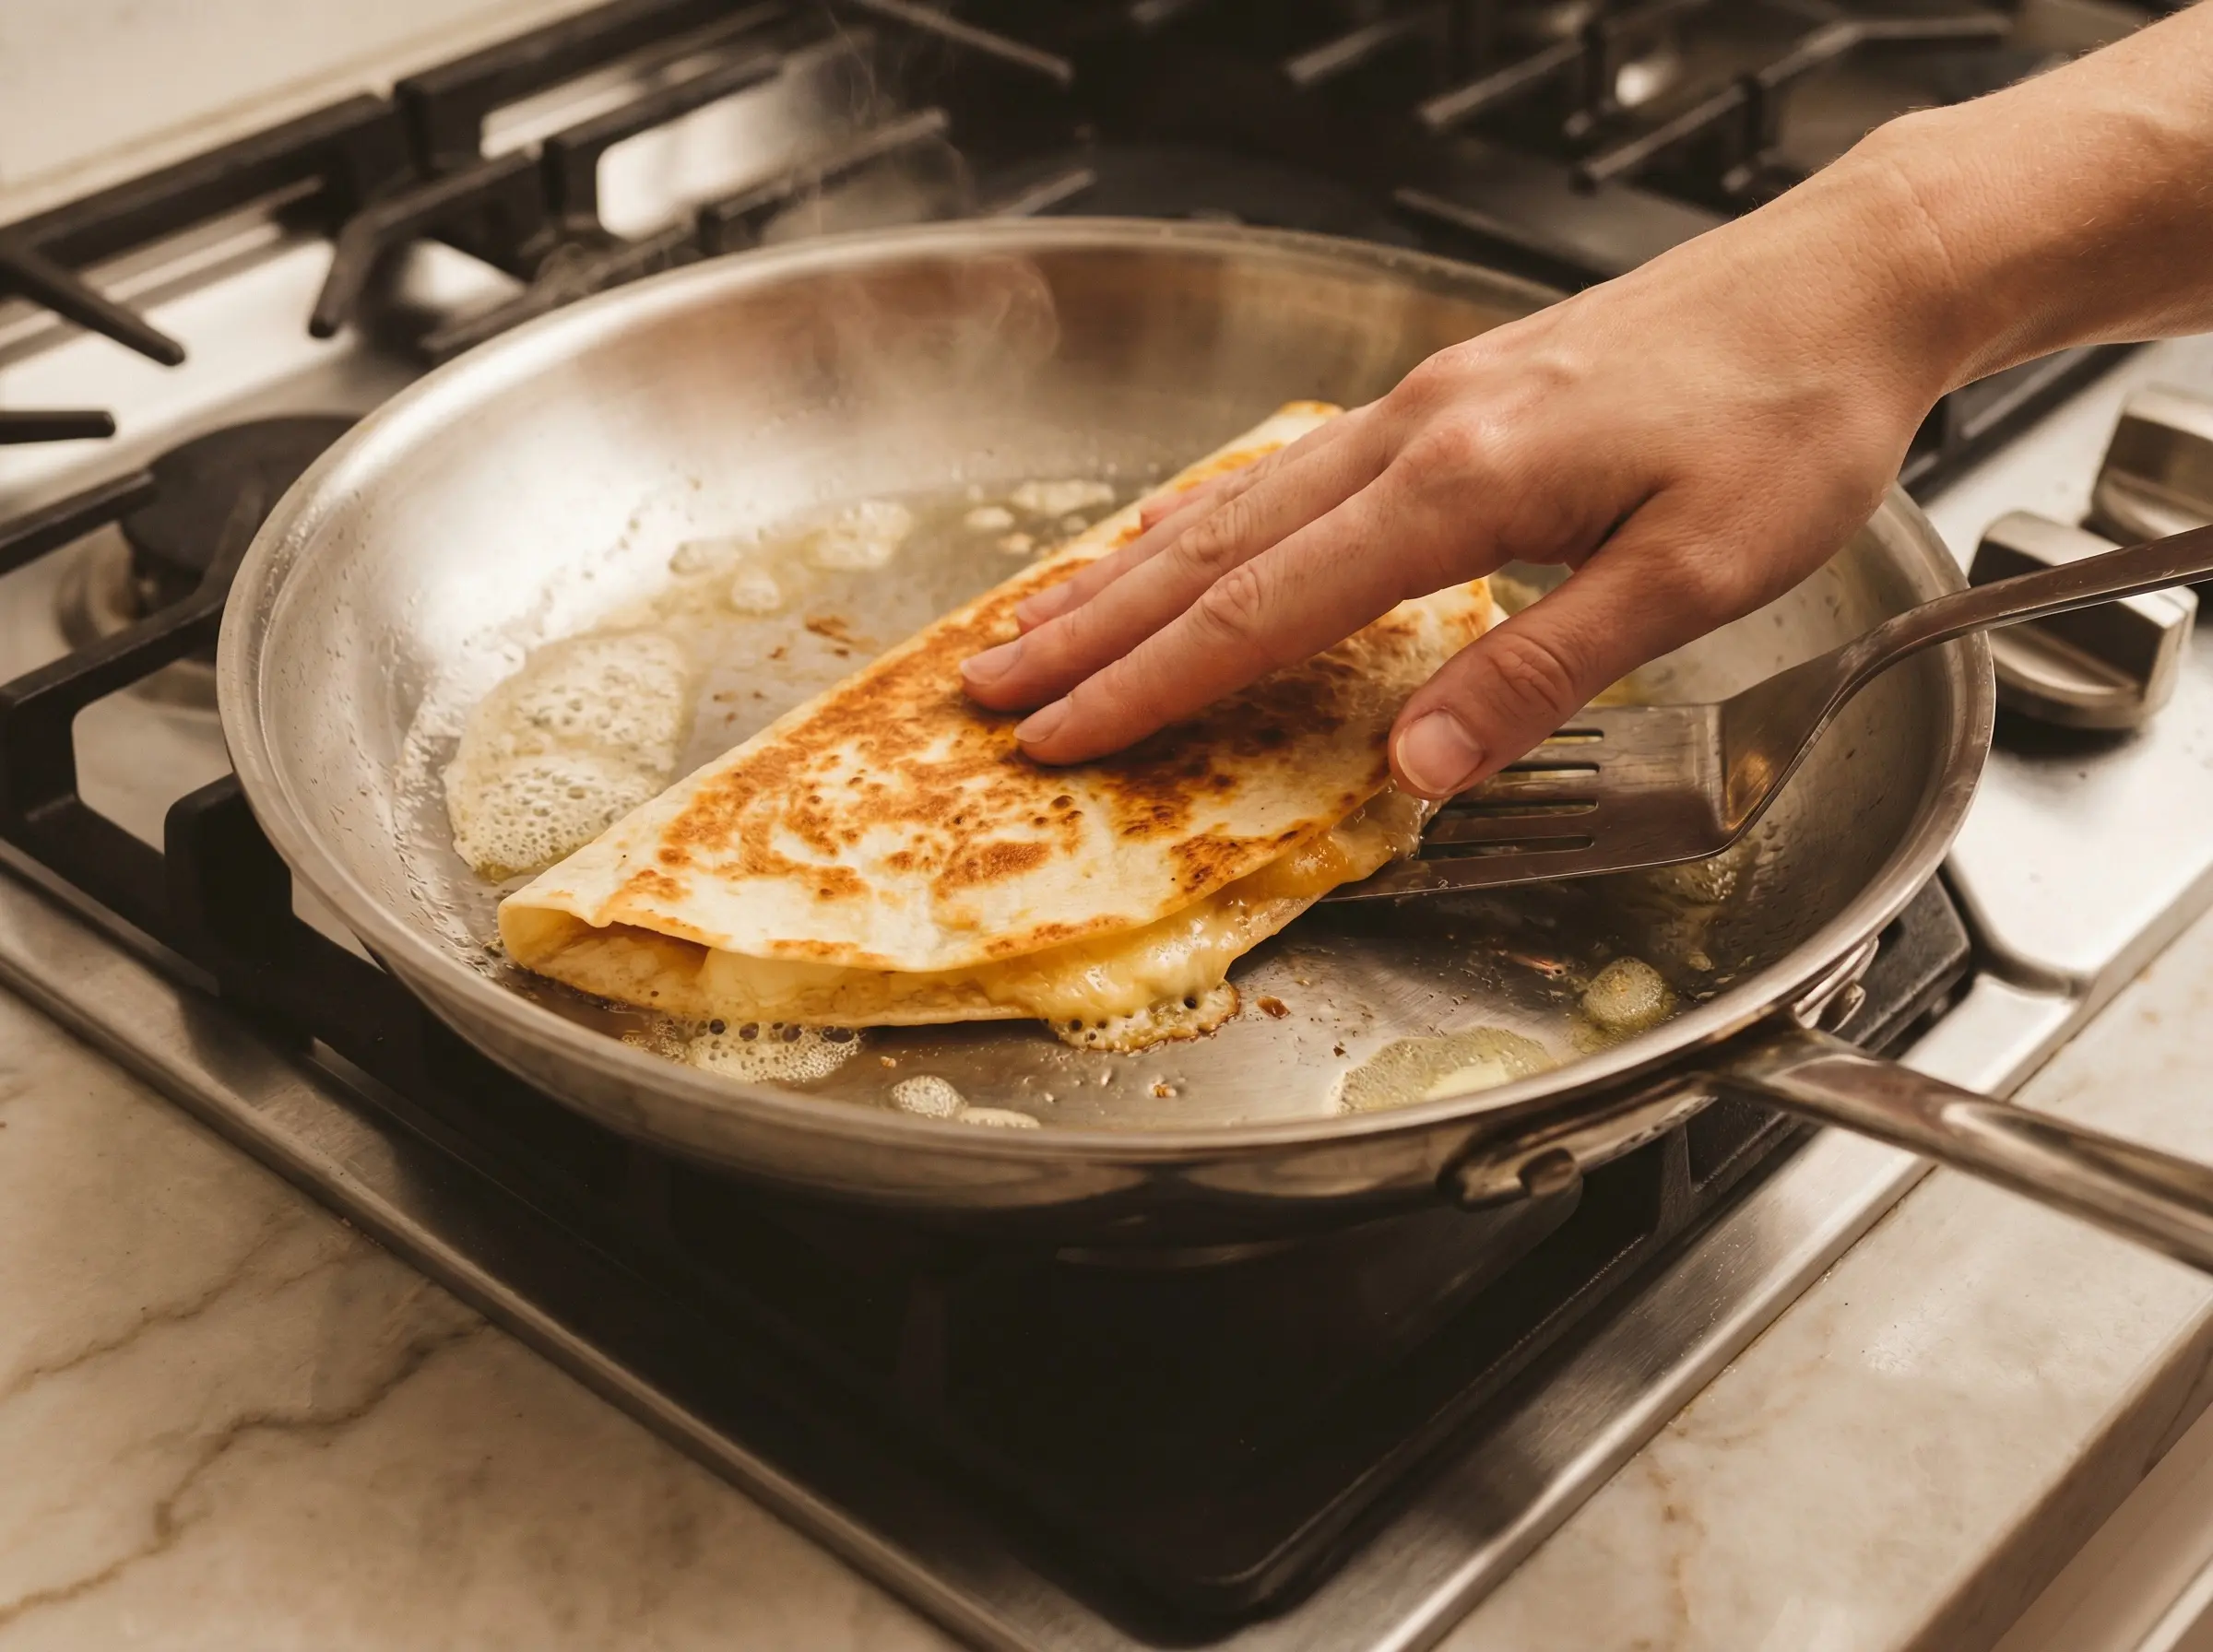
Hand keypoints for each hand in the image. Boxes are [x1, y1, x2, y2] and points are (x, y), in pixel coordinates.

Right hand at [959, 155, 1958, 796]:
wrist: (1847, 280)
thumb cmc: (1789, 421)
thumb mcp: (1696, 572)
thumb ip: (1544, 668)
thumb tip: (1416, 768)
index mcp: (1464, 482)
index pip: (1267, 606)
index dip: (1155, 681)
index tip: (1067, 734)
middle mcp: (1418, 431)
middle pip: (1216, 545)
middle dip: (1094, 627)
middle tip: (993, 686)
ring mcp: (1425, 404)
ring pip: (1239, 500)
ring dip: (1130, 573)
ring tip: (1044, 625)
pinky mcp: (1451, 396)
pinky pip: (1290, 468)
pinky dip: (1207, 519)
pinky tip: (1180, 540)